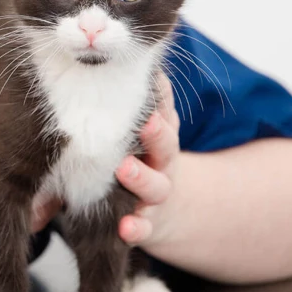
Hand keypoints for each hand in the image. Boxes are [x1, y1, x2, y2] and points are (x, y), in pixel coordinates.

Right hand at [0, 101, 57, 252]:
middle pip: (16, 193)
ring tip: (48, 172)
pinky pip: (9, 233)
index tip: (36, 130)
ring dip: (40, 198)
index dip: (21, 147)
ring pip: (21, 220)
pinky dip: (25, 215)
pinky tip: (30, 192)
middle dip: (41, 173)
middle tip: (56, 151)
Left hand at [115, 73, 181, 246]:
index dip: (163, 97)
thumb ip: (133, 103)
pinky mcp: (149, 224)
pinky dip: (136, 228)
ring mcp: (157, 194)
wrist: (170, 210)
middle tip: (147, 123)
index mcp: (161, 134)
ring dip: (141, 177)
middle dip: (157, 133)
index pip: (166, 112)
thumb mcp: (143, 129)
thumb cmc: (143, 156)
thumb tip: (121, 63)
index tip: (154, 79)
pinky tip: (125, 228)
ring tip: (124, 169)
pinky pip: (143, 228)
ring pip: (155, 186)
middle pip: (166, 146)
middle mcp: (163, 162)